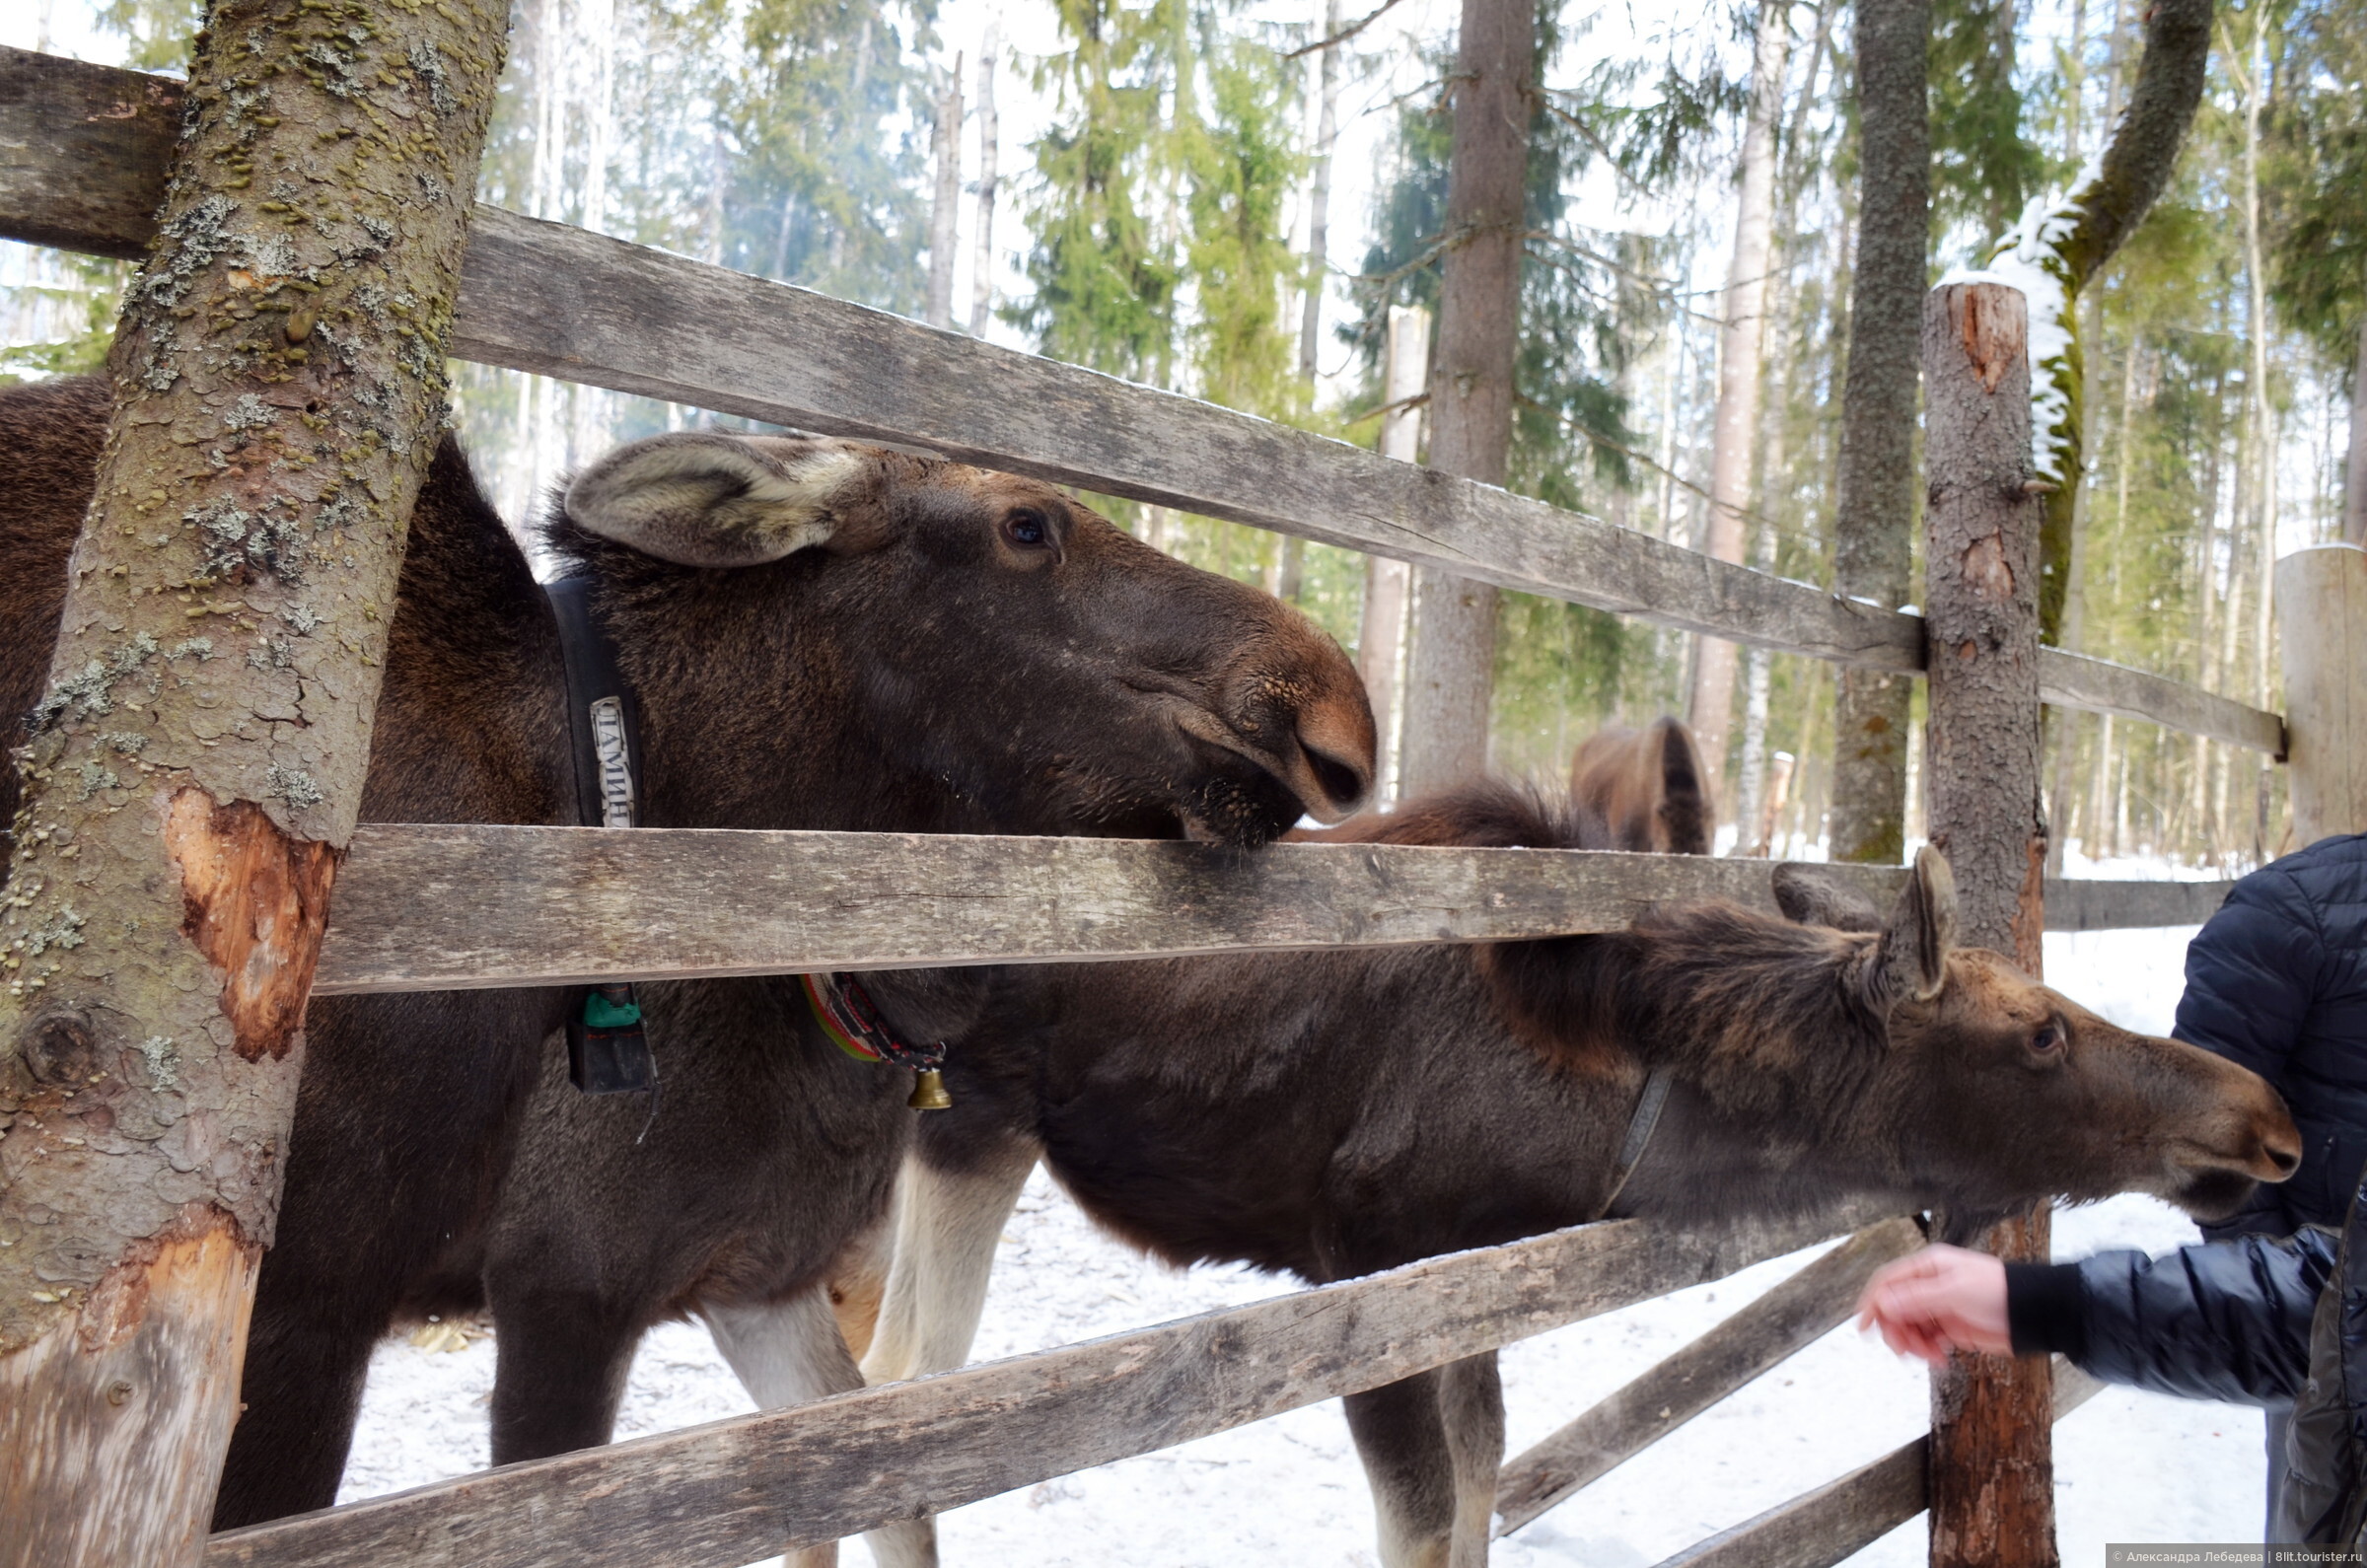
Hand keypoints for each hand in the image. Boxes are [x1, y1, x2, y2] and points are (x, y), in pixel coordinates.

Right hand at [1853, 1245, 2011, 1366]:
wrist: (2034, 1314)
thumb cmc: (2000, 1293)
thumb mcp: (1954, 1292)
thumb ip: (1916, 1298)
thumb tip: (1882, 1304)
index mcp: (1928, 1267)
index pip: (1889, 1282)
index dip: (1873, 1303)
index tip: (1865, 1328)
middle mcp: (1931, 1285)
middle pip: (1896, 1308)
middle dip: (1897, 1330)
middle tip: (1904, 1350)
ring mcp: (1941, 1307)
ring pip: (1910, 1327)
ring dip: (1914, 1344)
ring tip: (1931, 1357)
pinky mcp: (1952, 1327)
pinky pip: (1928, 1340)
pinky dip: (1928, 1351)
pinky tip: (1940, 1358)